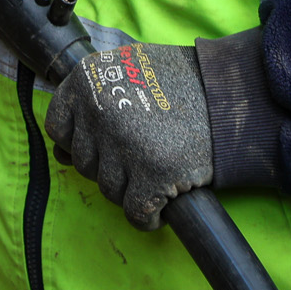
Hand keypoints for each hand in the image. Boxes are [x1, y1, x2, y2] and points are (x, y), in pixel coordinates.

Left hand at [45, 42, 212, 229]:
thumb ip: (92, 102)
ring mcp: (125, 142)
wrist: (232, 94)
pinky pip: (136, 213)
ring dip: (130, 190)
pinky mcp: (154, 173)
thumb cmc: (179, 83)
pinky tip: (163, 205)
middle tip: (140, 156)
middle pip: (84, 163)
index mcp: (87, 79)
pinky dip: (149, 217)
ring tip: (155, 173)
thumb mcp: (127, 71)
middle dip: (110, 166)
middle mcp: (99, 108)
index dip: (81, 142)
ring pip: (108, 190)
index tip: (102, 146)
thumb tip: (62, 152)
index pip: (58, 127)